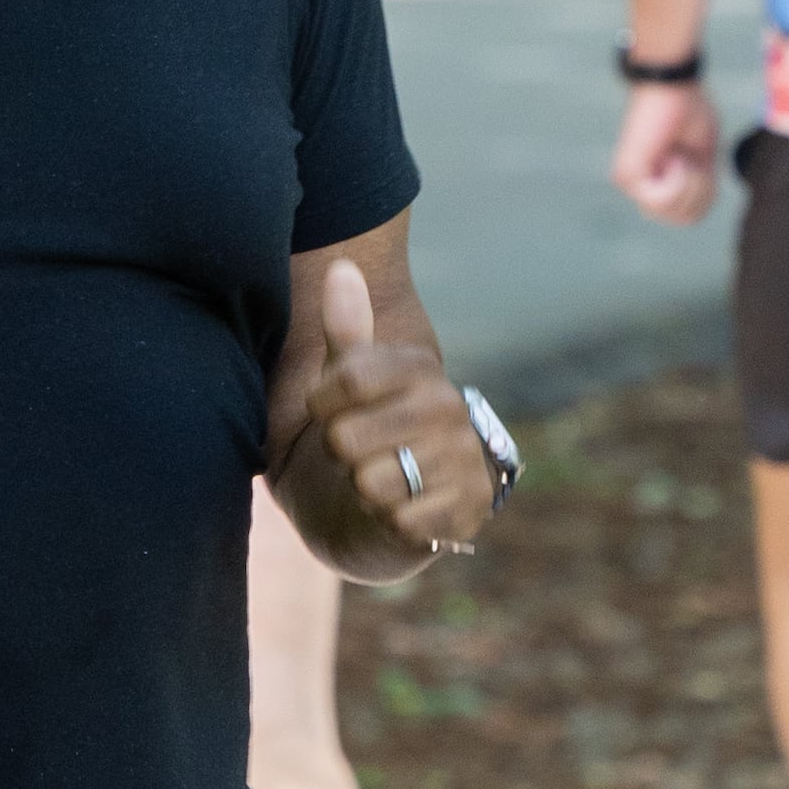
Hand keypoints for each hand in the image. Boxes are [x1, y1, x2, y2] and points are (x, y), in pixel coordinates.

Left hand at [302, 259, 492, 555]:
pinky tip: (398, 512)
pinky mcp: (468, 512)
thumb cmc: (359, 438)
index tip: (329, 412)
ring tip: (380, 481)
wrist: (381, 511)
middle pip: (345, 437)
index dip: (319, 405)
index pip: (346, 378)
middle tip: (358, 454)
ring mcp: (465, 461)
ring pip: (369, 481)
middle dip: (338, 454)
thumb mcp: (342, 384)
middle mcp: (452, 409)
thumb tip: (341, 267)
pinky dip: (385, 522)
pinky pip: (396, 518)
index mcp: (420, 370)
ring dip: (360, 490)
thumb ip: (345, 331)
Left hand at [610, 76, 718, 225]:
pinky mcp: (629, 175)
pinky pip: (663, 198)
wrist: (671, 87)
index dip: (706, 196)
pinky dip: (678, 178)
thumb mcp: (703, 154)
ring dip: (689, 183)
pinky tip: (671, 155)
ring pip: (673, 211)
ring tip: (680, 154)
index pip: (688, 217)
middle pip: (684, 219)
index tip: (702, 164)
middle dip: (700, 192)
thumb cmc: (689, 111)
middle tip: (692, 159)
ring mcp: (631, 183)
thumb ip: (700, 183)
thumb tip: (699, 207)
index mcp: (658, 182)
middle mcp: (640, 187)